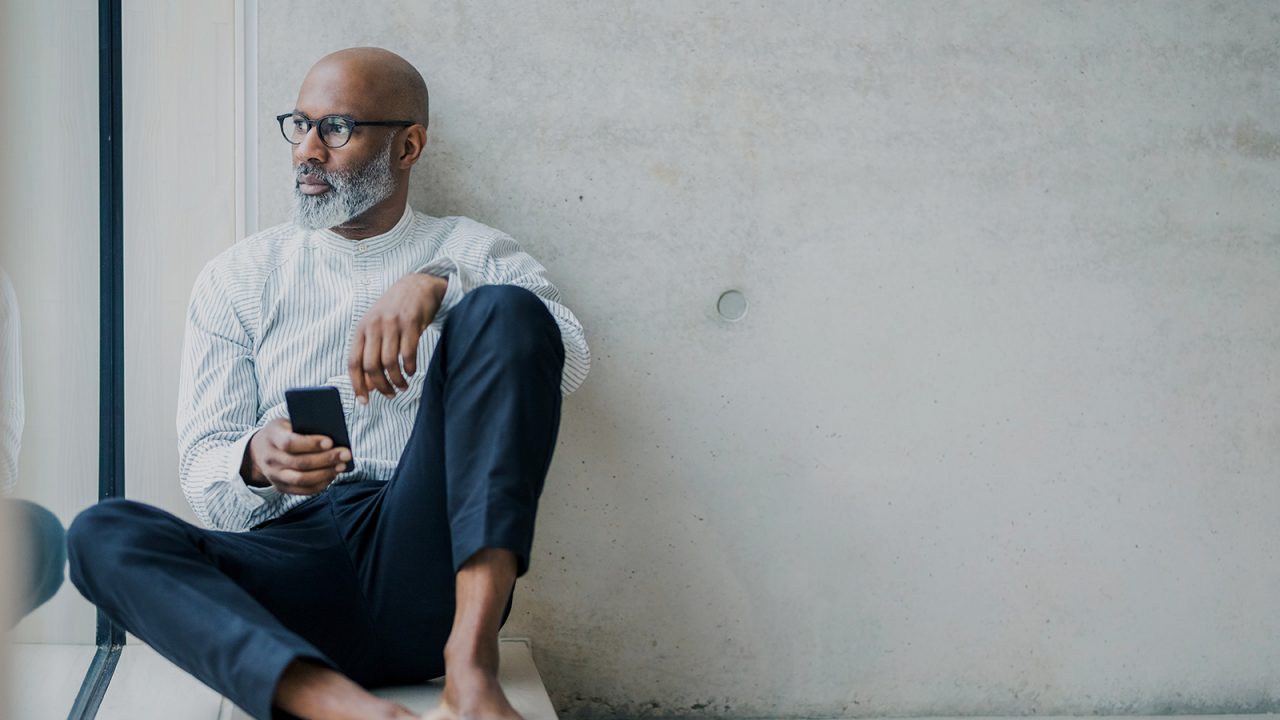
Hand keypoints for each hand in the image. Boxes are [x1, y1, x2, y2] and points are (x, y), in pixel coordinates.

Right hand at [241, 418, 350, 494]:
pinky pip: (302, 490)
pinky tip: (332, 475)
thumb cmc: (281, 432)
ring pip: (301, 479)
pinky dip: (320, 484)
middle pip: (300, 463)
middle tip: (346, 454)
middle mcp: (270, 458)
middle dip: (326, 459)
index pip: (289, 443)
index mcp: (271, 437)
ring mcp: (274, 475)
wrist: (258, 451)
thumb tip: (333, 436)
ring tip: (341, 466)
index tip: (330, 441)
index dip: (310, 443)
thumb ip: (305, 427)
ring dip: (325, 474)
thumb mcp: (287, 423)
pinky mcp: (280, 487)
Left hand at [348, 272, 446, 404]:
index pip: (354, 362)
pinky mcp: (411, 322)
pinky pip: (408, 353)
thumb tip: (369, 385)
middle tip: (390, 395)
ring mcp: (392, 323)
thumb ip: (371, 354)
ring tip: (403, 386)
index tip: (365, 401)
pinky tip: (411, 371)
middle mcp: (374, 326)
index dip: (358, 385)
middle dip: (381, 386)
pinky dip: (409, 367)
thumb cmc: (395, 312)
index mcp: (362, 329)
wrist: (417, 286)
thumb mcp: (377, 329)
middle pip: (371, 366)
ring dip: (397, 380)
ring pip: (389, 362)